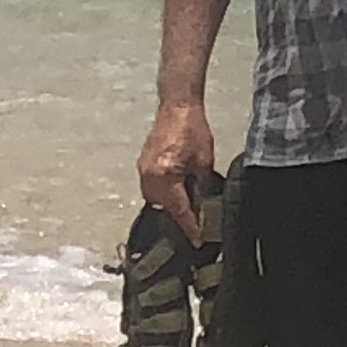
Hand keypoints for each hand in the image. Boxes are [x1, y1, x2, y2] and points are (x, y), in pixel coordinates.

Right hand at [138, 103, 219, 236]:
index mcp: (166, 177)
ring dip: (170, 202)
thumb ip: (202, 185)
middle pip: (164, 207)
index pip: (179, 210)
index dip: (190, 227)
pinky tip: (177, 188)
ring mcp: (143, 170)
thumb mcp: (204, 161)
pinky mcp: (142, 163)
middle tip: (196, 221)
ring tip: (187, 203)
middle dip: (178, 215)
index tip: (196, 240)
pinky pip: (151, 186)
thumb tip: (203, 204)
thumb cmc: (194, 130)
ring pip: (156, 198)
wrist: (177, 106)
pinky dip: (164, 190)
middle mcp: (150, 177)